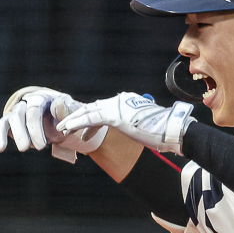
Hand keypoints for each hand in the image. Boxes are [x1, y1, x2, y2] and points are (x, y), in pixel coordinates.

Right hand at [0, 86, 107, 162]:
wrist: (65, 120)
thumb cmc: (70, 117)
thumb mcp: (73, 113)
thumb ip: (66, 110)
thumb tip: (57, 103)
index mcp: (40, 99)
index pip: (34, 111)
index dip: (35, 128)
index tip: (42, 146)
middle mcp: (25, 104)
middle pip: (18, 116)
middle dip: (20, 133)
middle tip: (26, 149)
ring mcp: (17, 114)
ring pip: (6, 121)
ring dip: (2, 135)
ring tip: (1, 149)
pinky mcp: (11, 124)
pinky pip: (0, 127)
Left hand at [57, 92, 194, 154]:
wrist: (172, 131)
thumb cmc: (163, 132)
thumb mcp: (146, 126)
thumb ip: (134, 124)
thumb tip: (133, 128)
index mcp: (128, 101)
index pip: (104, 109)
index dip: (90, 118)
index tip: (81, 128)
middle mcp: (121, 100)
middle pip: (94, 108)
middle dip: (78, 117)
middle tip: (65, 125)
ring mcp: (117, 106)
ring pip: (89, 112)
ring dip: (73, 120)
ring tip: (61, 127)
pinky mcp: (114, 116)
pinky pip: (90, 119)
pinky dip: (77, 123)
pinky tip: (68, 128)